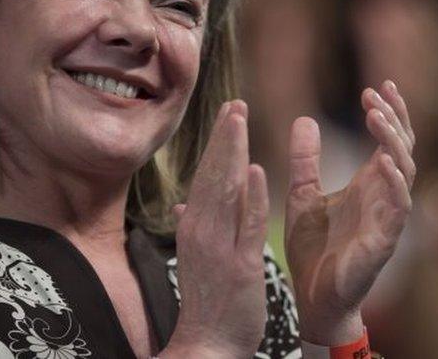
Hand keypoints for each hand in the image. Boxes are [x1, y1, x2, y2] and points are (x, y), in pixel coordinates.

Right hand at [161, 100, 269, 357]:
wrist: (207, 346)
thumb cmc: (206, 303)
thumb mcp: (195, 260)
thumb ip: (193, 228)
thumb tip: (181, 205)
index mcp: (194, 228)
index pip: (207, 176)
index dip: (218, 144)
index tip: (228, 113)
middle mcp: (202, 231)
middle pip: (214, 175)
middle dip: (225, 137)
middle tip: (235, 103)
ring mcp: (220, 248)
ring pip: (227, 191)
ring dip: (233, 153)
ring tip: (240, 119)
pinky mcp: (241, 266)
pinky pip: (246, 225)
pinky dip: (250, 197)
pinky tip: (255, 170)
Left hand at [284, 81, 415, 344]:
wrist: (312, 297)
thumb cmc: (313, 249)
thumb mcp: (303, 194)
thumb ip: (305, 160)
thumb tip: (304, 118)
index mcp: (368, 184)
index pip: (389, 140)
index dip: (390, 112)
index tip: (377, 85)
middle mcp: (384, 195)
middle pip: (402, 146)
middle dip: (392, 118)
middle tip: (373, 94)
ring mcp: (389, 216)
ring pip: (405, 169)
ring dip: (392, 141)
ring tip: (374, 116)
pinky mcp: (385, 239)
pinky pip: (399, 205)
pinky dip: (393, 181)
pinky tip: (381, 159)